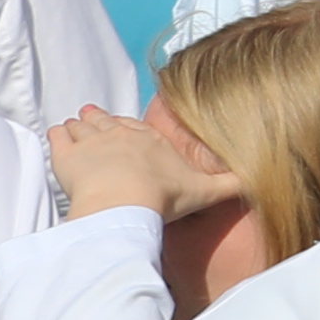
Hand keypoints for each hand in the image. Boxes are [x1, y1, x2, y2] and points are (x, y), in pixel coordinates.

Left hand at [51, 102, 236, 222]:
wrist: (123, 204)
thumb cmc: (163, 198)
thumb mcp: (206, 192)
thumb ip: (231, 185)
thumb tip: (260, 182)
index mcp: (152, 139)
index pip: (138, 126)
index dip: (129, 127)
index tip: (124, 126)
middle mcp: (121, 134)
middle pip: (108, 120)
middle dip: (100, 119)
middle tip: (93, 115)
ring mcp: (92, 141)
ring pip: (81, 125)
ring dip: (78, 126)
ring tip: (75, 126)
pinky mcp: (66, 154)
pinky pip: (59, 135)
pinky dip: (59, 135)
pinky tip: (59, 136)